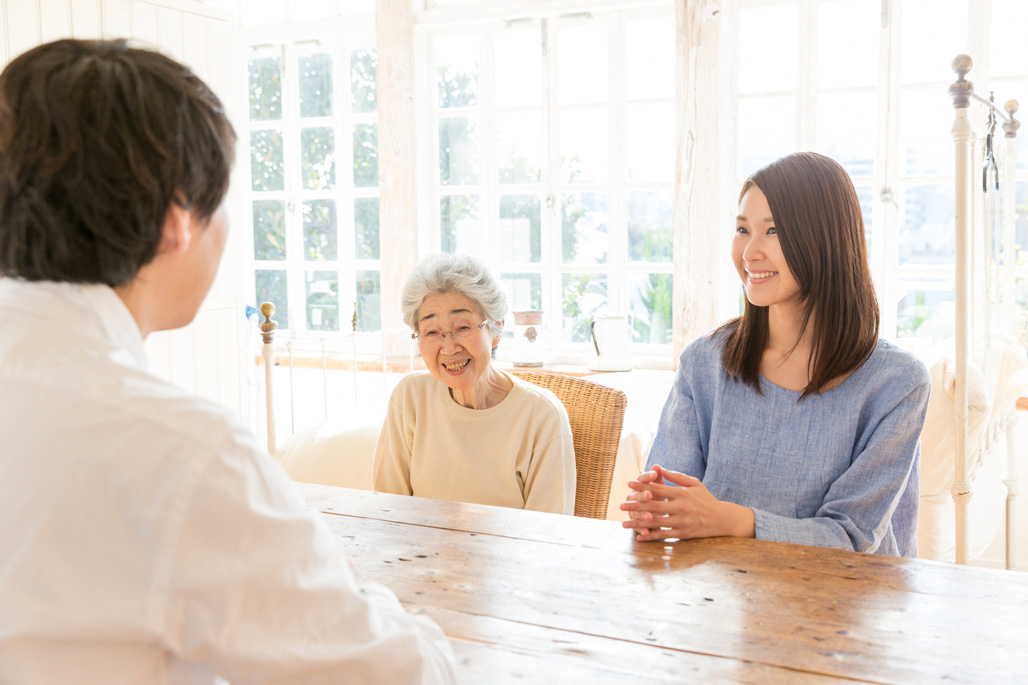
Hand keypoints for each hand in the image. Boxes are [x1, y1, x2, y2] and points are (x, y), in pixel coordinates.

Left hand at [620, 464, 754, 541]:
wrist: (722, 519)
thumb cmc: (706, 499)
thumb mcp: (694, 483)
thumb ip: (676, 476)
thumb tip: (659, 468)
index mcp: (682, 493)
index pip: (658, 488)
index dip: (642, 486)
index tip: (629, 484)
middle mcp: (681, 507)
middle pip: (653, 506)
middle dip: (635, 505)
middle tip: (621, 504)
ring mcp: (682, 521)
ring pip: (655, 522)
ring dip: (638, 523)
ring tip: (623, 523)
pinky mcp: (683, 533)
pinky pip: (664, 535)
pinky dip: (650, 537)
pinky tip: (639, 537)